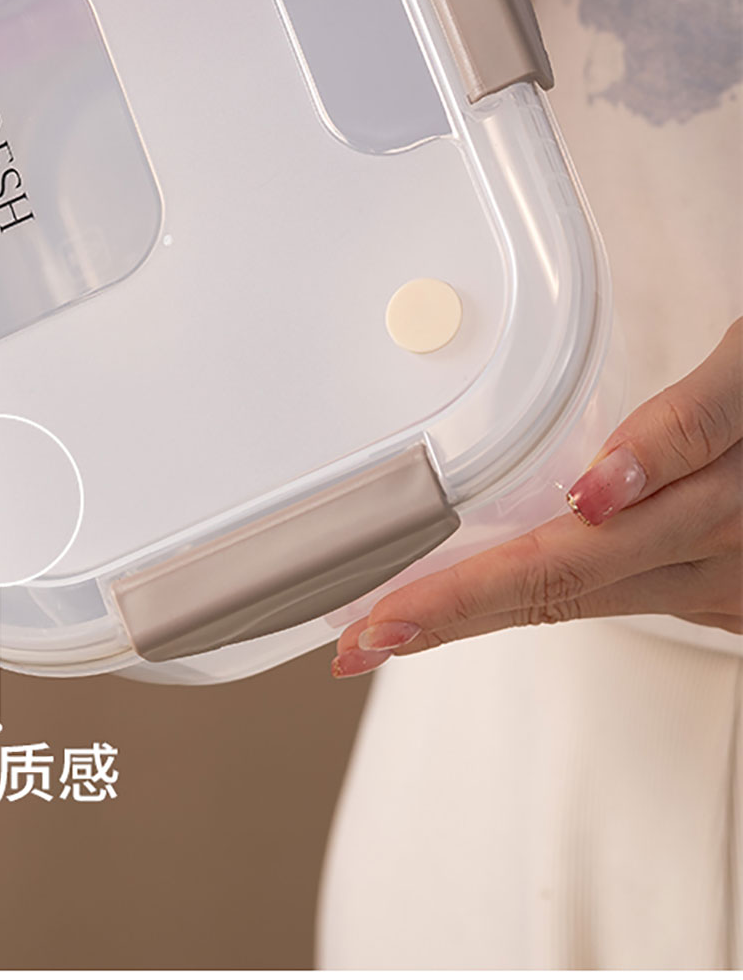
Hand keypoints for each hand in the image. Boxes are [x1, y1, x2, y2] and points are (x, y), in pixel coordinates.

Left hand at [331, 320, 742, 676]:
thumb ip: (691, 422)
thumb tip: (602, 486)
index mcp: (718, 507)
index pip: (564, 565)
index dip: (466, 600)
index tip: (383, 624)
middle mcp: (720, 561)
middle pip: (561, 596)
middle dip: (451, 622)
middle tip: (356, 640)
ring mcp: (728, 584)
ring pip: (588, 600)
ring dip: (484, 614)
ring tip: (396, 619)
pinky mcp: (729, 588)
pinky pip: (622, 590)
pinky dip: (546, 594)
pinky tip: (482, 593)